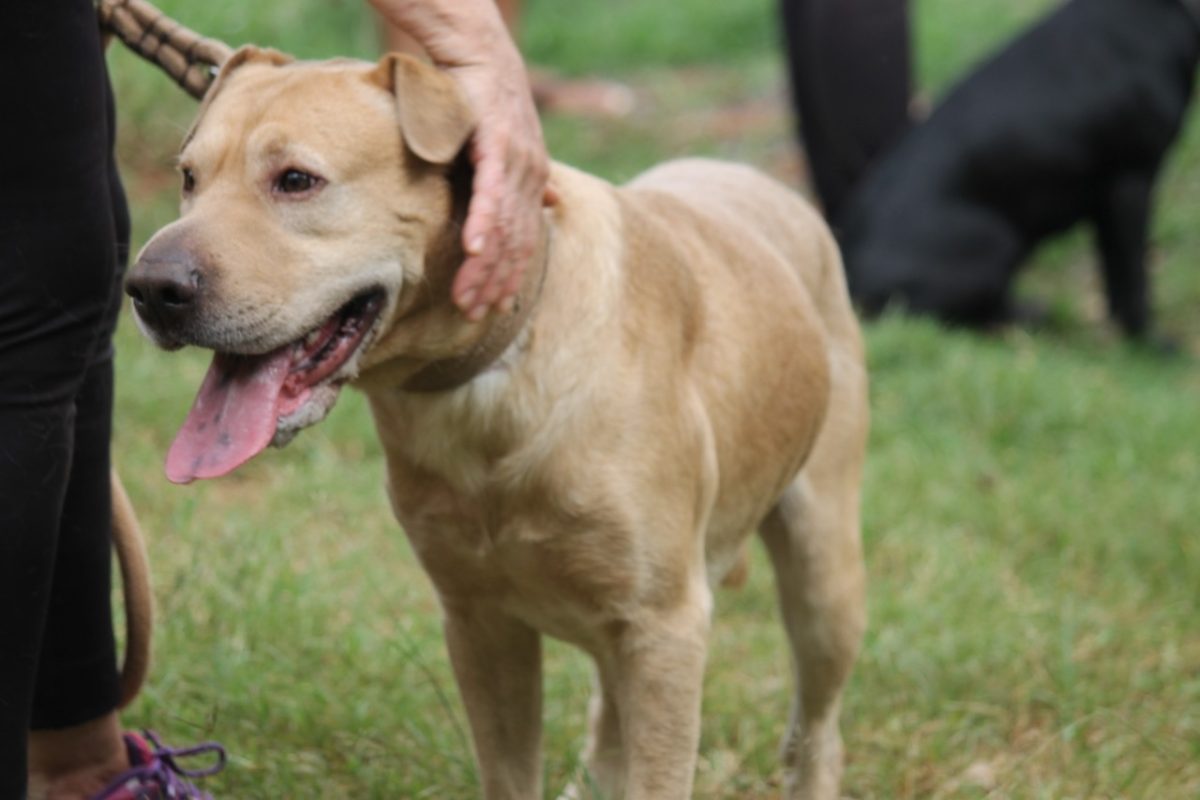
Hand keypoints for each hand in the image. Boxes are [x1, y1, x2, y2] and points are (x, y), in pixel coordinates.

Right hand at [445, 56, 555, 320]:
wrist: (478, 54)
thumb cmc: (483, 101)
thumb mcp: (505, 147)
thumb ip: (518, 182)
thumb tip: (549, 205)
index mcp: (533, 182)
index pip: (523, 242)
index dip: (509, 277)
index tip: (491, 308)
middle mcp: (531, 177)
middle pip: (514, 244)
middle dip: (493, 283)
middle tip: (473, 315)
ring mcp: (517, 163)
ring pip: (502, 227)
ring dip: (483, 266)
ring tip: (465, 297)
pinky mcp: (497, 145)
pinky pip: (490, 193)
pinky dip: (482, 224)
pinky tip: (473, 250)